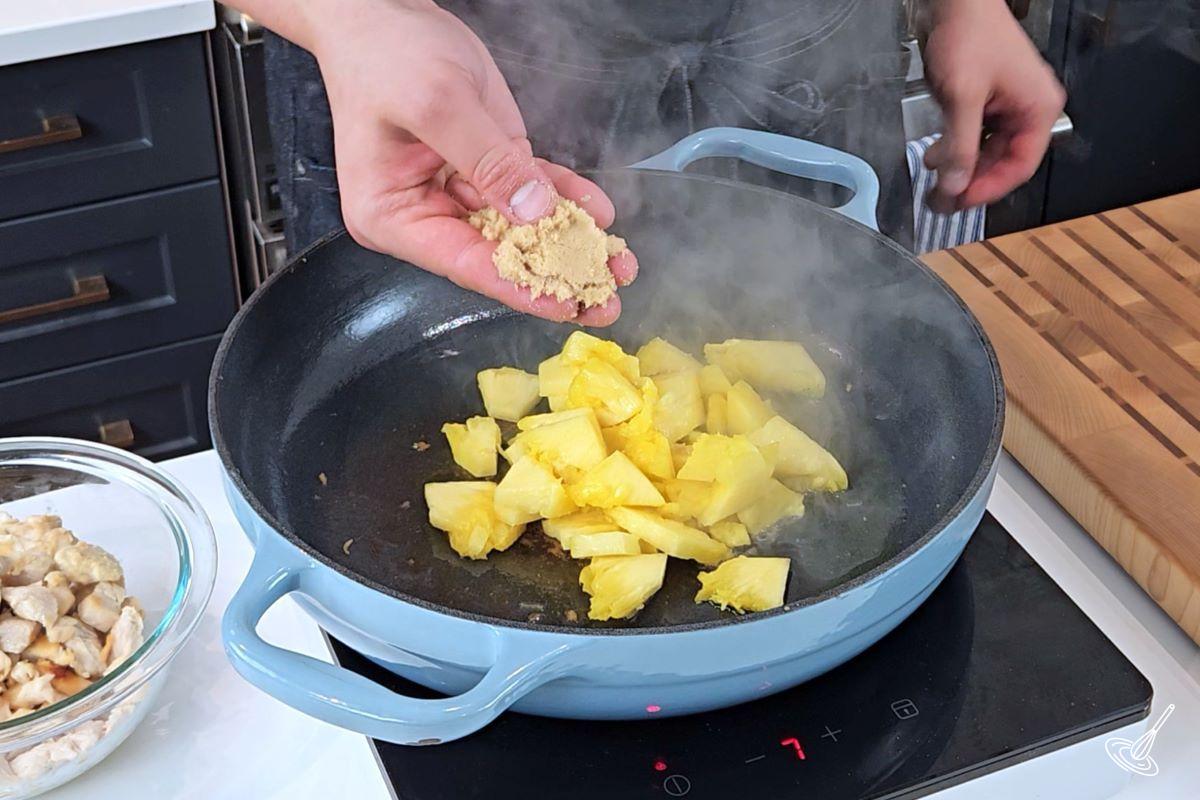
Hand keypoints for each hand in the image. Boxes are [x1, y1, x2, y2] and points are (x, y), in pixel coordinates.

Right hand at [260, 0, 635, 324]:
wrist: (383, 11)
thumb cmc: (384, 56)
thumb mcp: (437, 105)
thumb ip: (488, 162)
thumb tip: (534, 212)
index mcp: (393, 216)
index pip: (463, 262)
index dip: (517, 285)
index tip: (562, 303)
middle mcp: (427, 214)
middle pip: (497, 255)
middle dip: (554, 274)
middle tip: (605, 300)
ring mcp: (461, 192)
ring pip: (522, 228)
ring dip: (571, 243)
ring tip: (618, 263)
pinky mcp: (490, 166)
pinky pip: (533, 190)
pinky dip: (568, 200)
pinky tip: (600, 213)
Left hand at [922, 0, 1065, 212]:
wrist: (957, 2)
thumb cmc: (970, 35)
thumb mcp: (963, 96)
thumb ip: (960, 145)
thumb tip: (955, 185)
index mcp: (1039, 109)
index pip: (1020, 166)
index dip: (989, 189)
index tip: (961, 202)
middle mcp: (1029, 109)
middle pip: (1003, 162)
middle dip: (971, 180)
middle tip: (942, 200)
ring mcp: (1010, 105)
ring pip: (987, 151)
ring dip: (960, 165)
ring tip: (935, 178)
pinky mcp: (990, 101)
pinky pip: (977, 134)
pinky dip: (957, 147)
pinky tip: (937, 154)